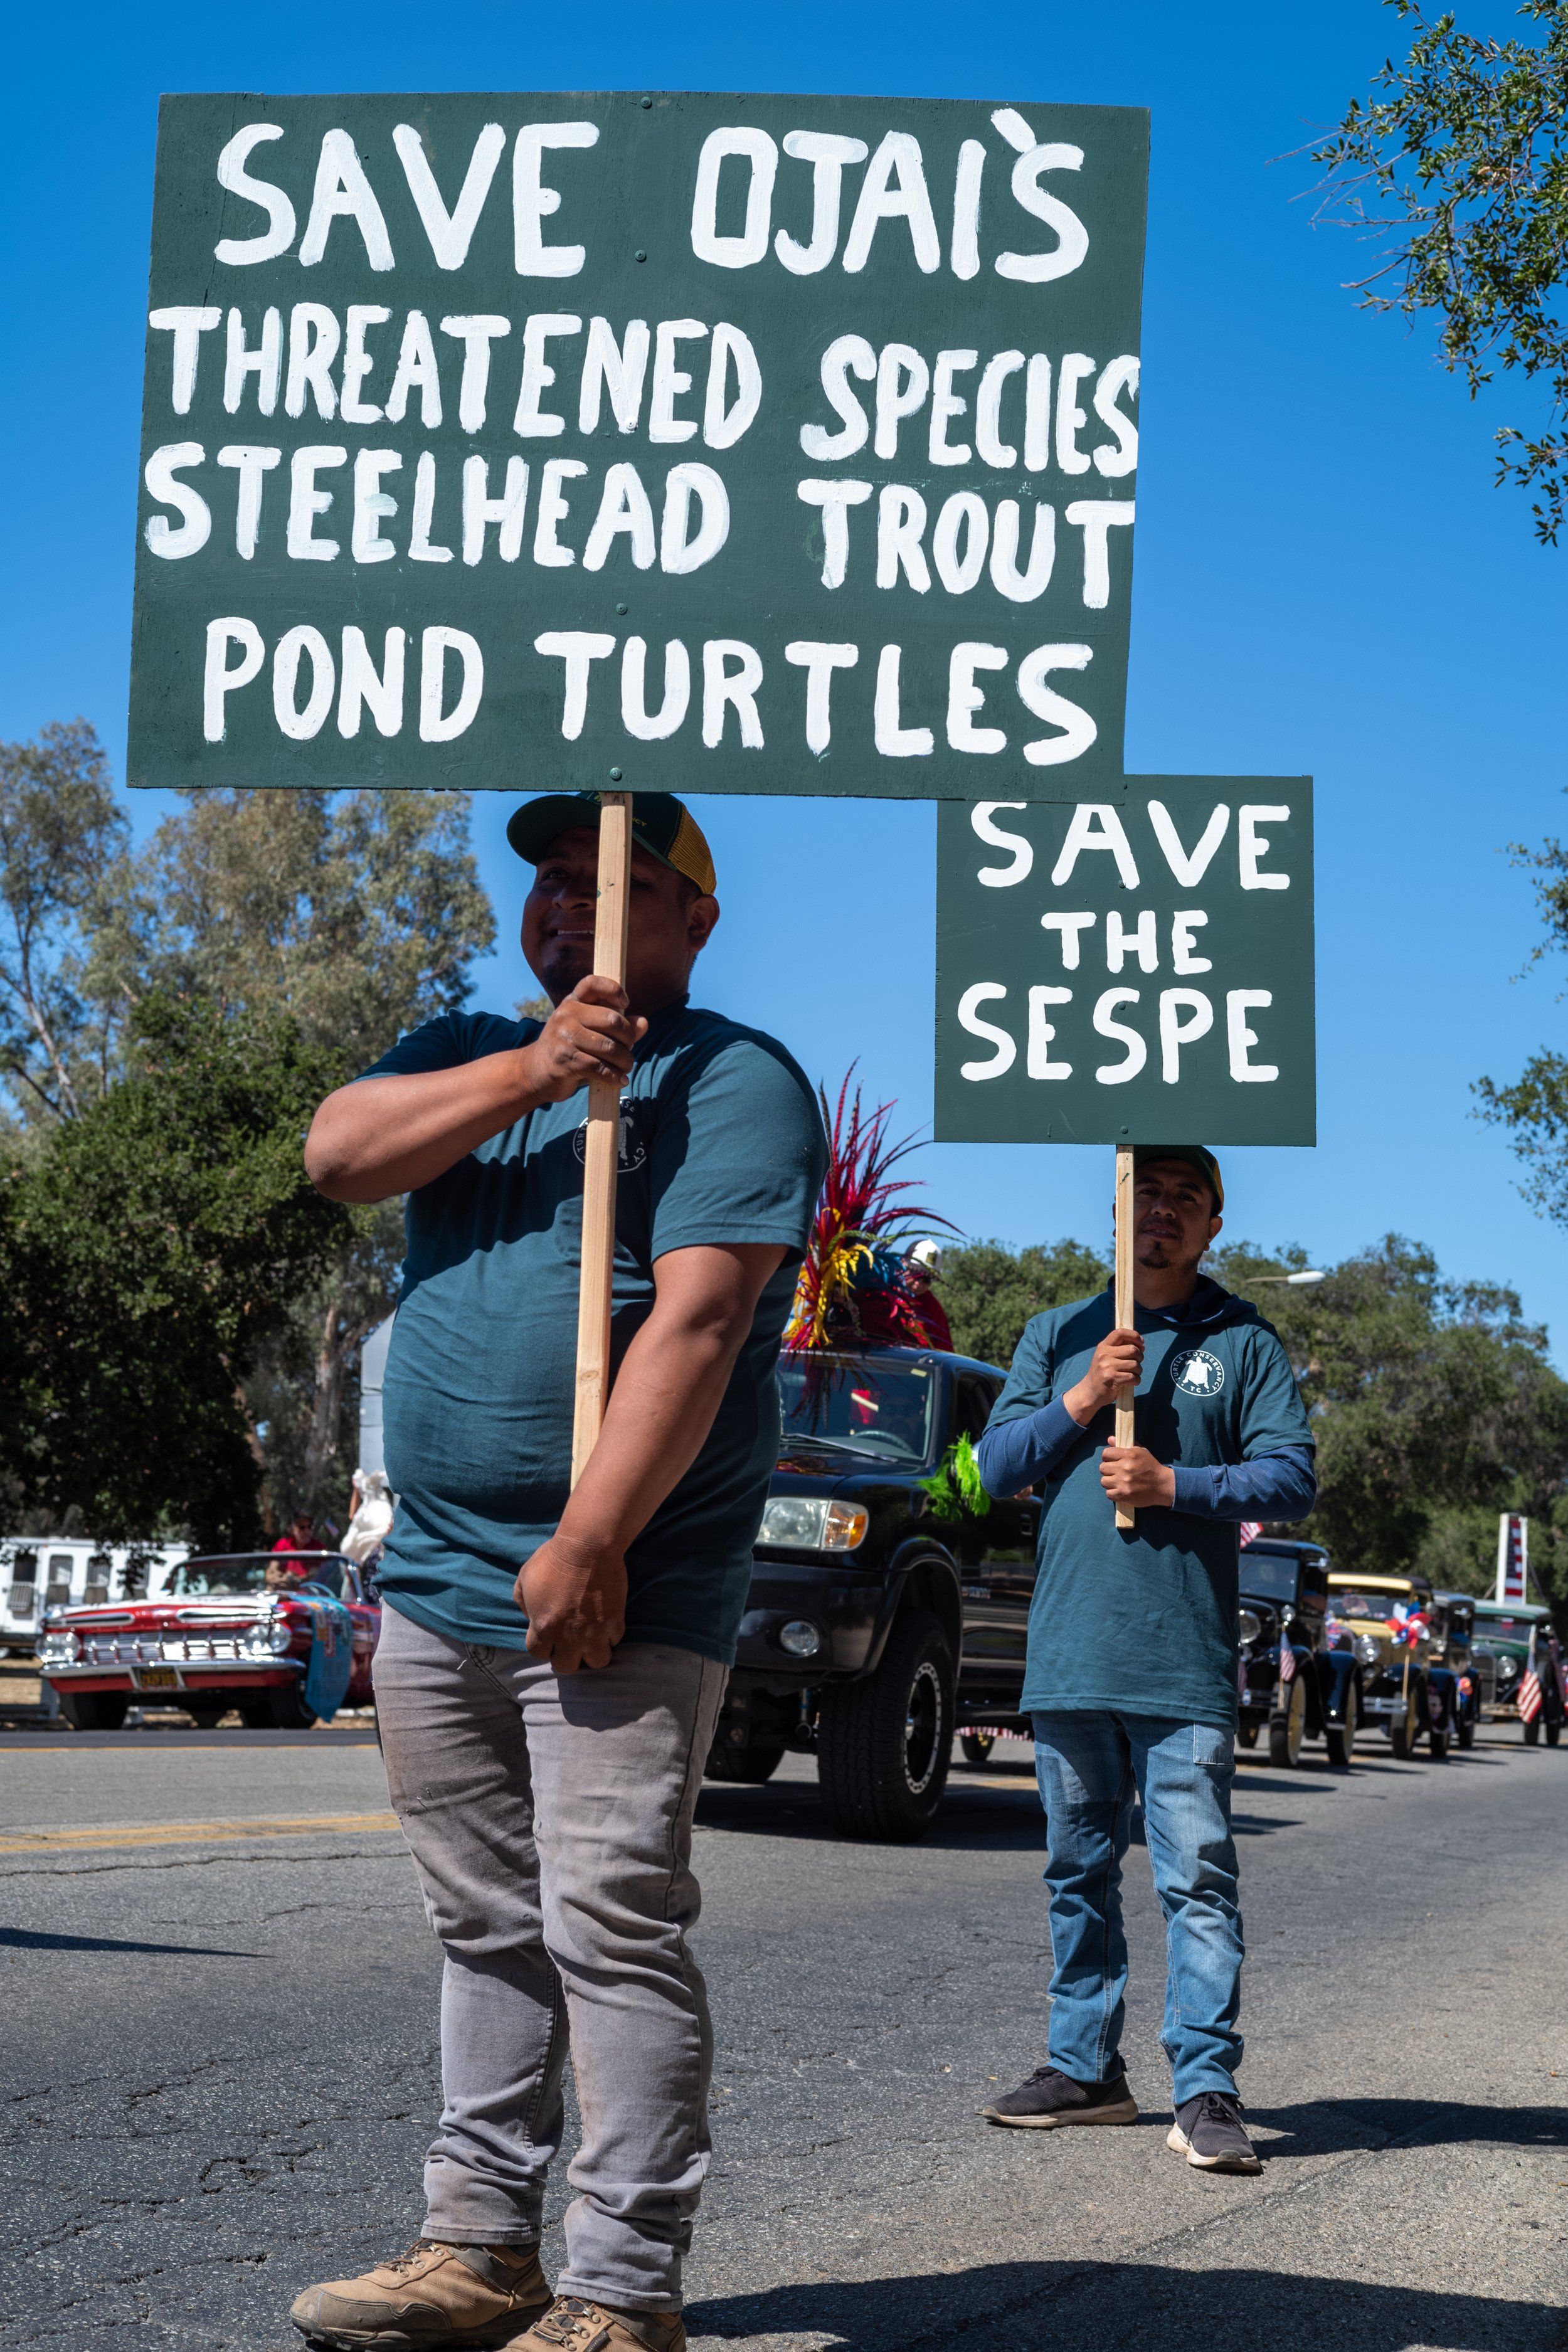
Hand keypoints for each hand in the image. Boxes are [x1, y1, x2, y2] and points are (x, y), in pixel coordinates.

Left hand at [516, 1534, 627, 1672]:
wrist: (587, 1546)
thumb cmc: (552, 1559)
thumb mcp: (524, 1578)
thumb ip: (523, 1604)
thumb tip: (530, 1617)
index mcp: (543, 1627)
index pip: (538, 1654)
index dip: (543, 1646)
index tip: (549, 1636)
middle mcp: (569, 1636)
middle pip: (567, 1667)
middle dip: (567, 1656)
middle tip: (570, 1642)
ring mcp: (594, 1631)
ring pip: (597, 1662)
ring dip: (593, 1652)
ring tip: (591, 1639)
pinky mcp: (615, 1621)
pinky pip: (615, 1639)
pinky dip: (611, 1634)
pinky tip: (605, 1621)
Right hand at [518, 976, 647, 1104]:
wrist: (535, 1071)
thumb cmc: (569, 1048)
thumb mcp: (589, 1030)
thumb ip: (617, 1026)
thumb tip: (643, 1023)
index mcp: (572, 1002)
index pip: (592, 983)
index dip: (613, 989)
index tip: (625, 1003)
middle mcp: (566, 1015)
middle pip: (613, 1020)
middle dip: (629, 1039)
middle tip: (628, 1050)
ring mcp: (564, 1037)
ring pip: (610, 1047)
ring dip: (625, 1061)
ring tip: (625, 1067)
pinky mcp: (565, 1061)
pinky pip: (600, 1068)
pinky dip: (615, 1077)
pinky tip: (620, 1080)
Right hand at [1063, 1327, 1143, 1424]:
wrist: (1090, 1392)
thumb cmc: (1102, 1373)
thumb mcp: (1105, 1357)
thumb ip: (1120, 1349)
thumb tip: (1141, 1346)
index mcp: (1103, 1346)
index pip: (1120, 1333)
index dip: (1134, 1335)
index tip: (1141, 1342)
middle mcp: (1104, 1354)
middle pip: (1132, 1349)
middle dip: (1140, 1357)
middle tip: (1136, 1363)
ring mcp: (1107, 1367)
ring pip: (1135, 1364)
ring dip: (1138, 1371)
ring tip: (1133, 1374)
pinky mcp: (1112, 1379)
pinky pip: (1133, 1377)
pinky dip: (1136, 1380)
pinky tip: (1131, 1382)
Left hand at [1099, 1445, 1174, 1508]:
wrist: (1163, 1485)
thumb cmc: (1151, 1467)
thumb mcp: (1141, 1452)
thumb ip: (1124, 1445)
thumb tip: (1110, 1439)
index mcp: (1129, 1455)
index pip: (1106, 1454)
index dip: (1107, 1457)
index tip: (1112, 1461)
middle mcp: (1125, 1468)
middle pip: (1102, 1468)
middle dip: (1108, 1470)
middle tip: (1115, 1472)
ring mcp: (1124, 1482)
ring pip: (1103, 1481)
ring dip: (1110, 1482)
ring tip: (1118, 1482)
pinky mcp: (1124, 1495)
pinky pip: (1108, 1494)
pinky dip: (1113, 1493)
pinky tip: (1121, 1490)